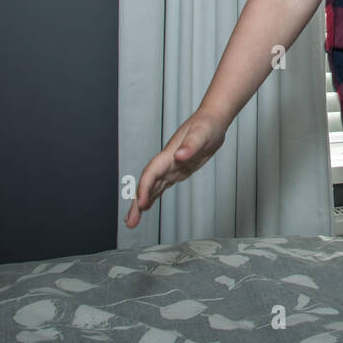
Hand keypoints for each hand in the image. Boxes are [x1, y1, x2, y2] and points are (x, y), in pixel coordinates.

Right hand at [124, 109, 226, 228]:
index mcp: (169, 154)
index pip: (151, 173)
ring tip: (131, 221)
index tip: (140, 204)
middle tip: (130, 222)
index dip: (144, 188)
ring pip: (151, 187)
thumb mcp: (202, 133)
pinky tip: (146, 206)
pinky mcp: (178, 170)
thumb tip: (180, 155)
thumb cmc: (207, 124)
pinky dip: (152, 196)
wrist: (212, 120)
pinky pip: (161, 186)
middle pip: (147, 184)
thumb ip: (191, 145)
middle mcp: (167, 162)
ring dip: (141, 203)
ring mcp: (171, 167)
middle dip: (137, 202)